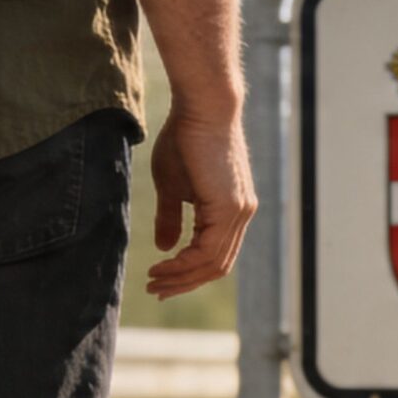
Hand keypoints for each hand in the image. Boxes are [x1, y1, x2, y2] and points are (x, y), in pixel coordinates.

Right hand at [146, 112, 254, 298]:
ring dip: (182, 277)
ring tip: (155, 282)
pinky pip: (209, 250)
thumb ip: (171, 218)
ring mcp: (239, 212)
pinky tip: (164, 265)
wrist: (201, 106)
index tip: (161, 279)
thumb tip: (165, 248)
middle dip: (185, 282)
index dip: (189, 272)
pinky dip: (186, 263)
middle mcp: (242, 214)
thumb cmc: (185, 137)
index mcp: (232, 210)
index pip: (215, 254)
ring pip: (214, 262)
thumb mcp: (172, 185)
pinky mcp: (230, 208)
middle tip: (157, 291)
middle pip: (217, 266)